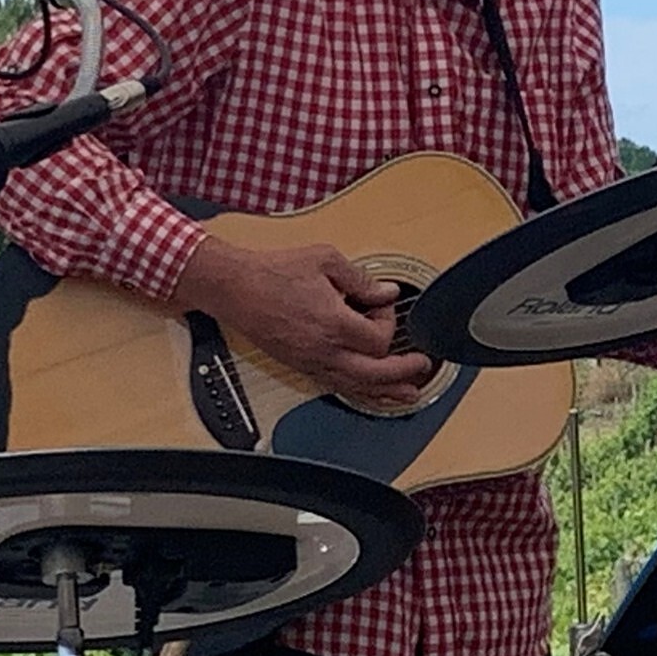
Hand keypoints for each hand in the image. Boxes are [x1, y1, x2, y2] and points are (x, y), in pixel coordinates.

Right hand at [176, 238, 434, 404]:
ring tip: (408, 395)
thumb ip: (361, 279)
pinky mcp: (300, 366)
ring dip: (386, 392)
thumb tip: (385, 292)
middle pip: (375, 374)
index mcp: (333, 323)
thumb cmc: (272, 272)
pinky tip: (370, 393)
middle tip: (422, 367)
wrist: (234, 288)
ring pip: (356, 387)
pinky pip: (336, 386)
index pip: (379, 339)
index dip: (389, 323)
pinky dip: (359, 392)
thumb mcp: (324, 260)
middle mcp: (323, 350)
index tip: (381, 306)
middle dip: (403, 372)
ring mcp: (311, 362)